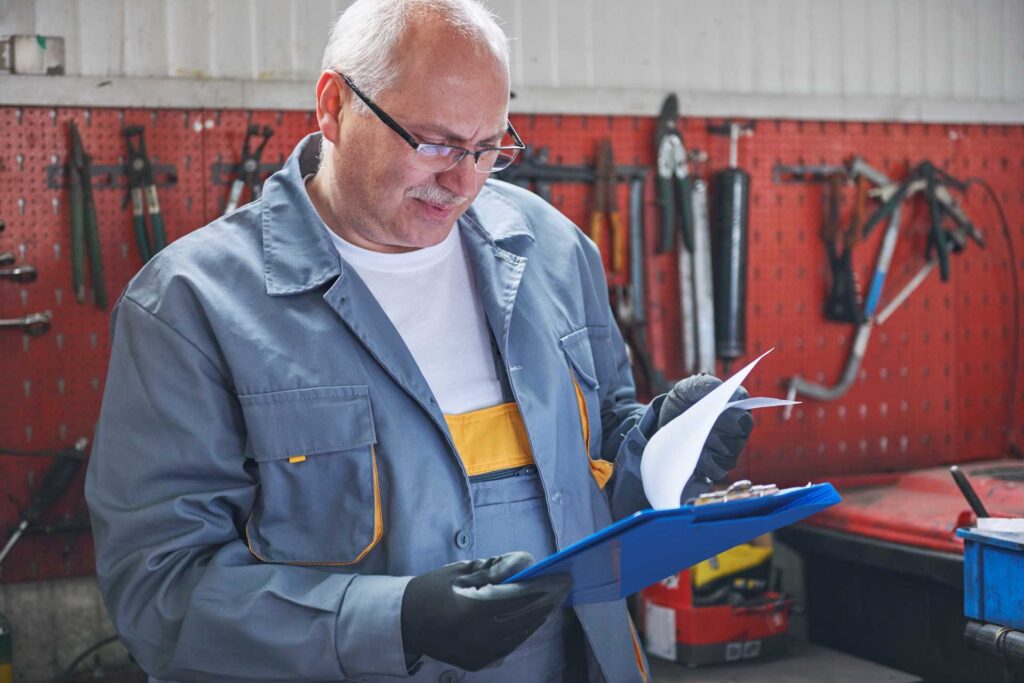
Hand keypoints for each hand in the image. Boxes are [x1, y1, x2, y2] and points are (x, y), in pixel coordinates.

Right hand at [401, 551, 571, 670]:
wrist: (405, 621)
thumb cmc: (433, 589)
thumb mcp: (462, 571)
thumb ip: (496, 568)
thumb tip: (528, 562)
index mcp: (474, 608)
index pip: (520, 596)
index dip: (544, 586)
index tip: (563, 577)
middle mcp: (480, 635)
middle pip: (525, 616)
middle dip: (547, 600)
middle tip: (563, 588)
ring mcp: (480, 653)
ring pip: (521, 633)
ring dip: (538, 617)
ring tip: (551, 601)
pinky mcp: (478, 662)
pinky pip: (509, 646)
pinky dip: (523, 631)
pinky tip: (532, 619)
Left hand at [658, 374, 753, 481]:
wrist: (666, 429)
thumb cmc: (682, 405)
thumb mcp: (685, 390)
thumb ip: (701, 385)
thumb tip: (717, 387)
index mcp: (733, 401)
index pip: (743, 400)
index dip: (734, 402)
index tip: (718, 404)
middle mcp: (739, 425)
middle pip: (742, 427)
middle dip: (722, 425)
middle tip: (704, 424)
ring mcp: (733, 447)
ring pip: (731, 449)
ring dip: (710, 444)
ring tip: (693, 438)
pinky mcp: (722, 466)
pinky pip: (720, 468)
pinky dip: (705, 463)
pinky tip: (693, 455)